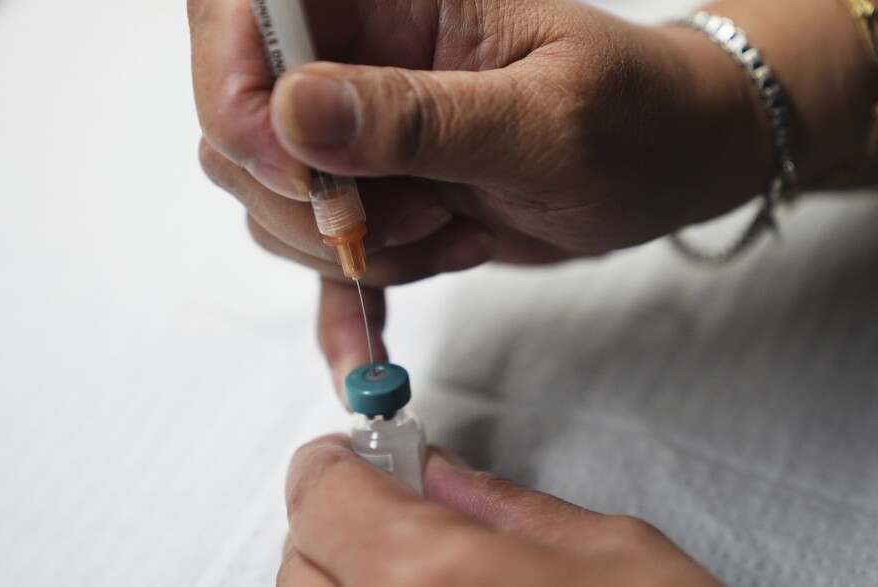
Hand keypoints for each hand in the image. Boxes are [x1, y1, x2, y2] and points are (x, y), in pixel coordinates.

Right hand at [189, 0, 772, 390]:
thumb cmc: (637, 116)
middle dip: (311, 199)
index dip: (233, 91)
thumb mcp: (543, 120)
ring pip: (278, 206)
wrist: (667, 162)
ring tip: (454, 234)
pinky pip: (324, 259)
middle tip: (417, 214)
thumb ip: (418, 117)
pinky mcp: (383, 198)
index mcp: (395, 0)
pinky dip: (344, 308)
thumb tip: (290, 109)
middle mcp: (364, 60)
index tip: (294, 169)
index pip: (247, 13)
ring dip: (355, 252)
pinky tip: (368, 352)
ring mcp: (366, 137)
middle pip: (244, 128)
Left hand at [278, 435, 720, 585]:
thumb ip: (503, 504)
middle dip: (338, 523)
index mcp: (429, 578)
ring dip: (343, 580)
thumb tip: (441, 475)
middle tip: (394, 512)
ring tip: (415, 569)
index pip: (320, 493)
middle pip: (299, 560)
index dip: (335, 464)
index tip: (357, 455)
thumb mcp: (609, 553)